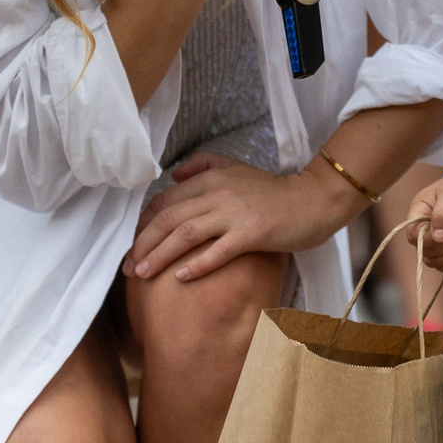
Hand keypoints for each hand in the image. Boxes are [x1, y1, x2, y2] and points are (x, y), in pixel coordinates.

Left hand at [125, 154, 342, 281]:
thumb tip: (174, 175)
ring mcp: (235, 213)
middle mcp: (218, 192)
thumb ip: (204, 164)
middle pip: (169, 219)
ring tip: (143, 275)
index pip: (165, 202)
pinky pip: (218, 250)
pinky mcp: (253, 232)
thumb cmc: (275, 191)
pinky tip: (181, 278)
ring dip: (160, 255)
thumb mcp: (238, 167)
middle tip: (128, 268)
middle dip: (143, 245)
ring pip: (186, 234)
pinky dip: (197, 264)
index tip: (133, 246)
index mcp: (211, 178)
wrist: (314, 200)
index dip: (144, 226)